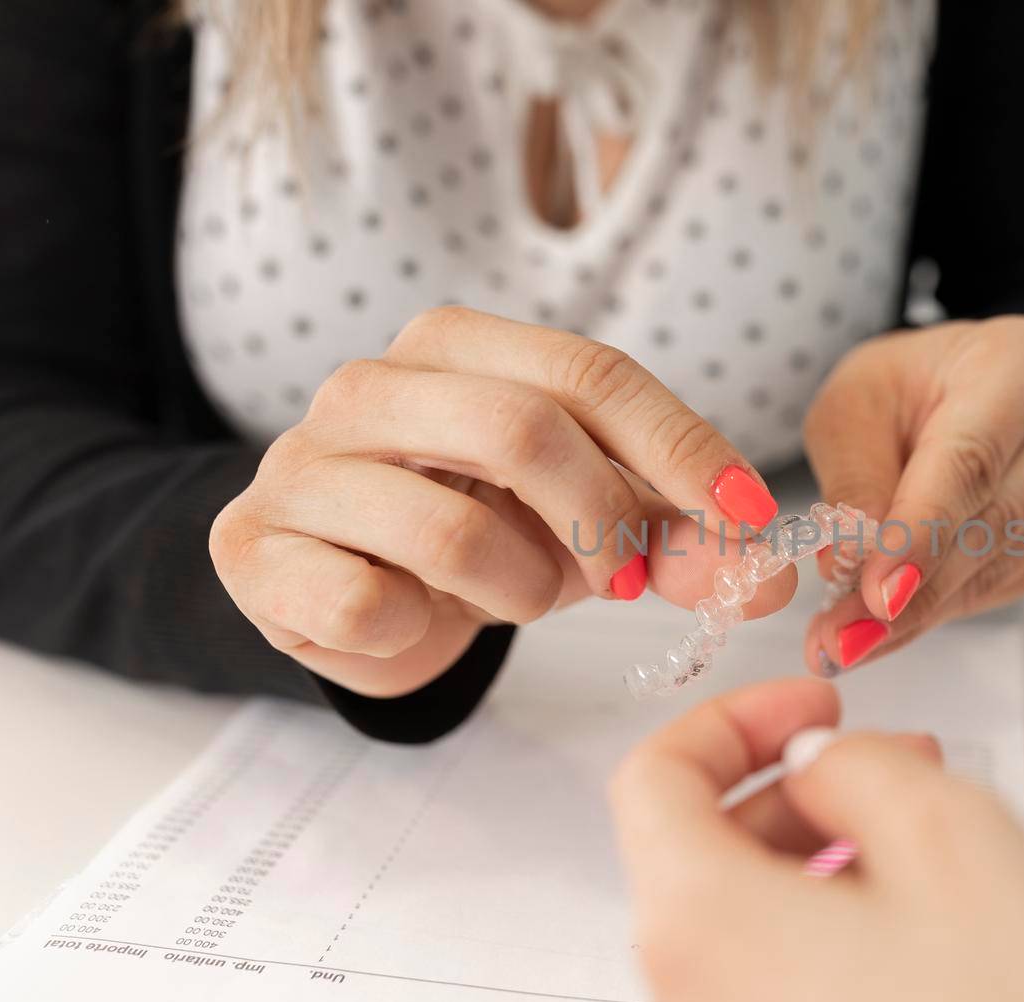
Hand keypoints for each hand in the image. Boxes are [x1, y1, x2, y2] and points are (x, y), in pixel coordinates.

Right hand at [210, 306, 792, 696]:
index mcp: (459, 346)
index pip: (591, 372)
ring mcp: (301, 463)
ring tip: (508, 594)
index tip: (750, 518)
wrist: (351, 590)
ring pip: (451, 531)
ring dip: (515, 589)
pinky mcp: (253, 549)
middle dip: (601, 520)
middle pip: (523, 428)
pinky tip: (410, 618)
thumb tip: (770, 581)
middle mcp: (370, 385)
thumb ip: (679, 541)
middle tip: (626, 579)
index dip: (683, 446)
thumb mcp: (592, 526)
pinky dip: (418, 632)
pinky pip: (366, 606)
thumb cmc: (483, 533)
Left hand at [609, 677, 1023, 1001]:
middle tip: (895, 768)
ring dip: (819, 868)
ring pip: (743, 932)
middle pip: (698, 857)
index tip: (809, 706)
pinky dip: (825, 948)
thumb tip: (818, 759)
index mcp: (704, 932)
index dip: (736, 718)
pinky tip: (915, 946)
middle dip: (797, 793)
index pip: (653, 779)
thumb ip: (858, 763)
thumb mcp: (958, 837)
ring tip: (928, 864)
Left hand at [800, 317, 1023, 673]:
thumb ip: (854, 476)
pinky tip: (887, 624)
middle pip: (992, 525)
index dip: (921, 535)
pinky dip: (939, 610)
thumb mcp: (855, 404)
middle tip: (836, 640)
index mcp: (1022, 364)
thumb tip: (851, 560)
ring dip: (919, 614)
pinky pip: (1003, 587)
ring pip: (999, 567)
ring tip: (844, 641)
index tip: (874, 595)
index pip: (972, 462)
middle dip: (910, 594)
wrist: (965, 388)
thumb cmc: (910, 387)